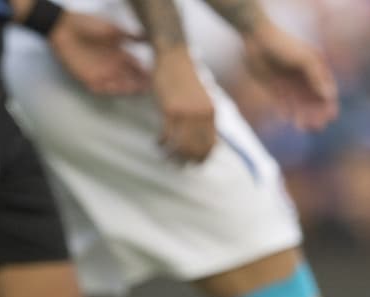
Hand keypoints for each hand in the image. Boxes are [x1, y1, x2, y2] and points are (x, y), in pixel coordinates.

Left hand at [48, 11, 148, 95]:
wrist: (67, 28)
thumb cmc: (89, 26)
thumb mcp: (113, 29)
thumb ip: (129, 35)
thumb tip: (147, 36)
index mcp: (119, 54)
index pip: (136, 66)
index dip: (145, 71)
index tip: (156, 75)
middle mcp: (111, 66)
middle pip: (128, 78)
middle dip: (138, 83)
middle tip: (148, 86)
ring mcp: (100, 72)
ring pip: (116, 85)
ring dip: (125, 88)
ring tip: (134, 89)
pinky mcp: (87, 77)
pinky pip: (99, 88)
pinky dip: (107, 89)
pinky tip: (115, 88)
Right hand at [151, 48, 215, 162]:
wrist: (175, 57)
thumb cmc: (186, 78)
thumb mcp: (202, 97)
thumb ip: (205, 116)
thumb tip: (208, 138)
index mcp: (211, 112)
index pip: (210, 145)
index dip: (202, 158)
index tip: (193, 165)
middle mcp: (201, 114)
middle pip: (195, 148)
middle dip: (185, 160)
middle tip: (176, 165)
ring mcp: (185, 113)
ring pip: (180, 145)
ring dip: (172, 155)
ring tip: (166, 157)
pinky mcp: (170, 110)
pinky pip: (166, 135)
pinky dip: (161, 143)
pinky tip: (157, 143)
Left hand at [243, 21, 337, 131]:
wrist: (257, 41)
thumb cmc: (284, 46)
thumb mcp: (304, 59)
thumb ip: (317, 76)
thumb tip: (329, 95)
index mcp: (315, 69)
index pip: (325, 90)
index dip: (328, 104)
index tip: (330, 117)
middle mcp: (303, 78)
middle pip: (313, 100)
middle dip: (316, 114)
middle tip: (316, 127)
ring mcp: (288, 84)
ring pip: (298, 104)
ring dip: (302, 115)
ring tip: (303, 127)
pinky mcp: (273, 88)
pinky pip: (281, 103)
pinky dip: (285, 110)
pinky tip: (287, 118)